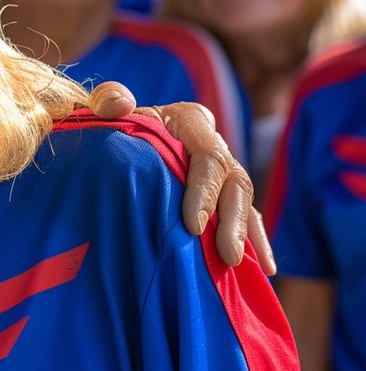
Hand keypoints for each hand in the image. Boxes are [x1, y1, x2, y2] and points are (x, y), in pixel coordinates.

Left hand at [85, 82, 275, 275]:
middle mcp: (214, 146)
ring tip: (242, 265)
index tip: (192, 225)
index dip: (205, 191)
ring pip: (244, 203)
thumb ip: (108, 101)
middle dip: (233, 221)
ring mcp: (221, 173)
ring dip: (247, 235)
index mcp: (191, 121)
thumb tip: (119, 103)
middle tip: (227, 255)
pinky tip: (264, 269)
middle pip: (236, 183)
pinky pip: (244, 218)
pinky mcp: (221, 196)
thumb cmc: (112, 123)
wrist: (116, 138)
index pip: (209, 157)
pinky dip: (254, 241)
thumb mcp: (106, 109)